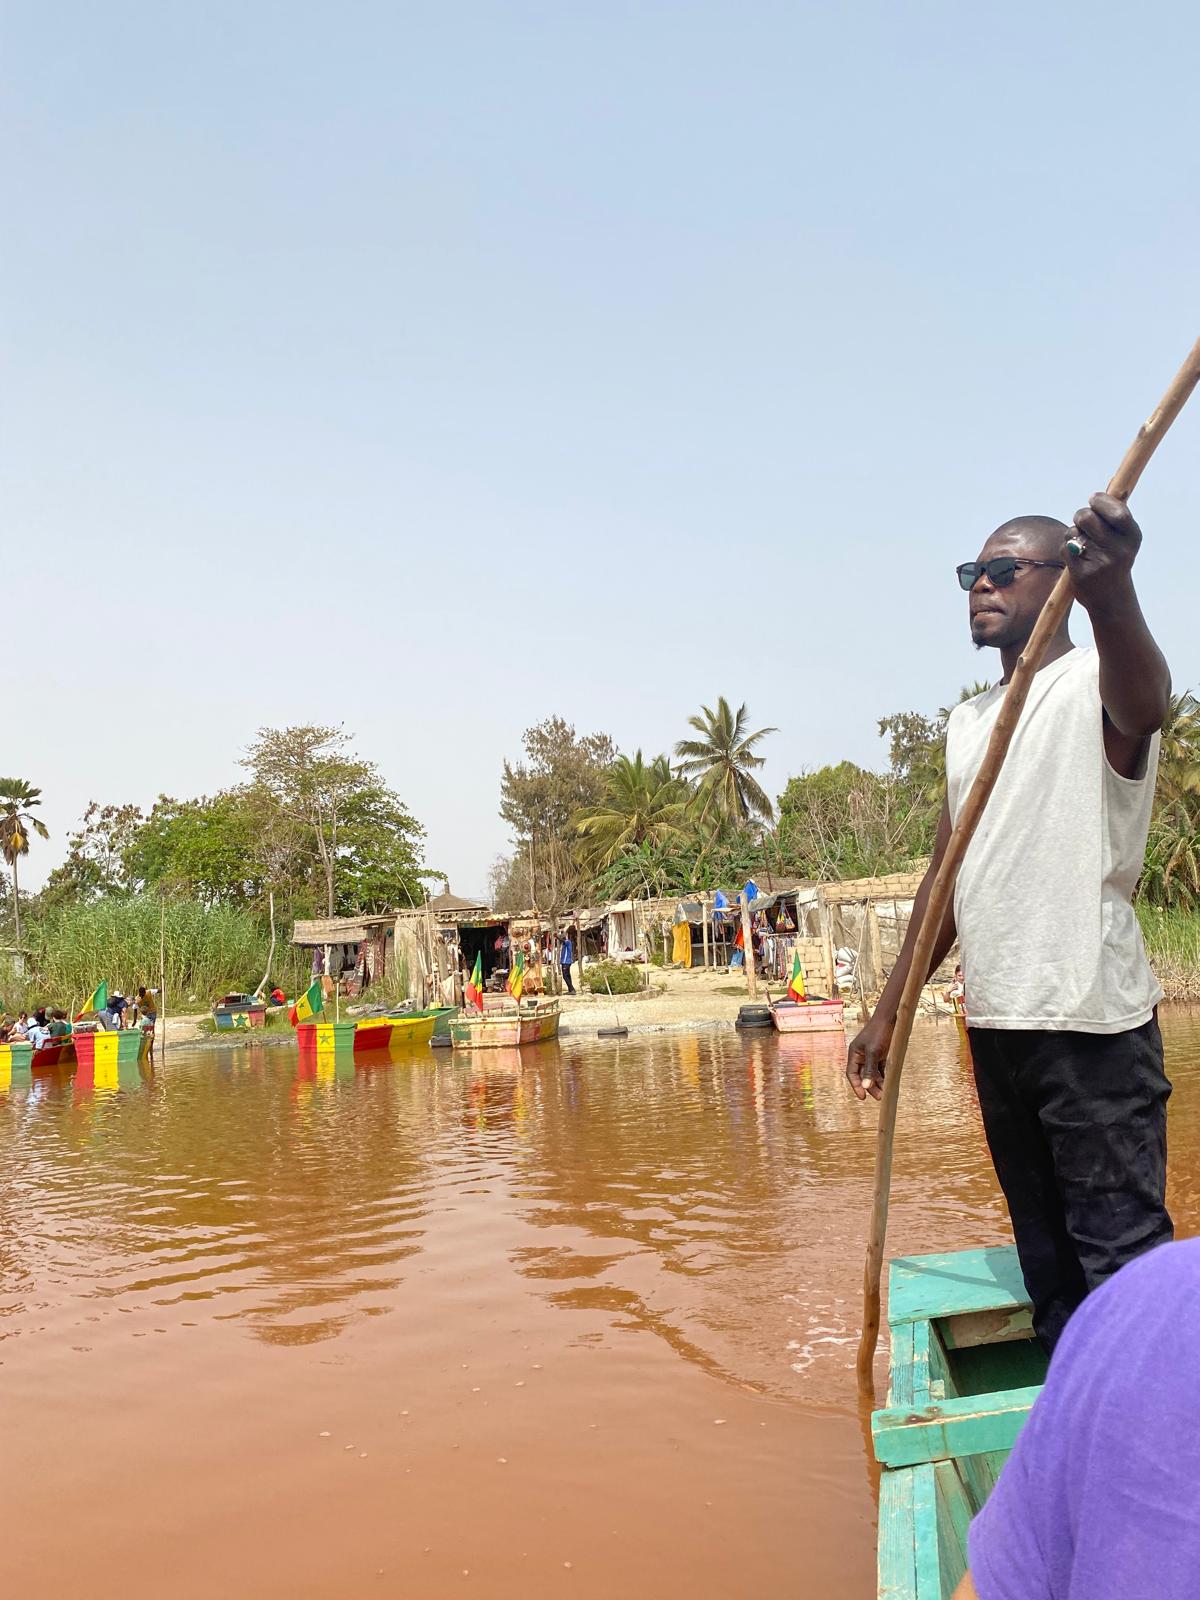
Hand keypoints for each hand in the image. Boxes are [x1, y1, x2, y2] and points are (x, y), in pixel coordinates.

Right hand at [846, 1015, 893, 1101]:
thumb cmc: (879, 1033)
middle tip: (879, 1097)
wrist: (890, 1018)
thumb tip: (866, 1087)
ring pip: (873, 1074)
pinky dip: (884, 1076)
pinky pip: (881, 1069)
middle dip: (870, 1087)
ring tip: (885, 1093)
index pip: (852, 1074)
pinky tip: (889, 1084)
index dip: (856, 1086)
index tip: (863, 1097)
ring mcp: (872, 1056)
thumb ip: (869, 1070)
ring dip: (878, 1083)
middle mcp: (861, 1056)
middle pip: (863, 1076)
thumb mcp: (873, 1052)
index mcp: (854, 1054)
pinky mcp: (881, 1055)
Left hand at [1067, 493, 1141, 613]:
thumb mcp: (1124, 539)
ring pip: (1073, 532)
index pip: (1116, 511)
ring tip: (1083, 545)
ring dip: (1073, 534)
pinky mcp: (1082, 572)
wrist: (1112, 598)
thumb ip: (1114, 516)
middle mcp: (1119, 550)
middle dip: (1081, 515)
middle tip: (1084, 522)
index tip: (1093, 499)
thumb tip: (1106, 489)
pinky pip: (1065, 548)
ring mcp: (1100, 562)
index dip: (1101, 501)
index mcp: (1133, 537)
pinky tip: (1077, 558)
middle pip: (1087, 517)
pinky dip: (1067, 549)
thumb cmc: (1115, 560)